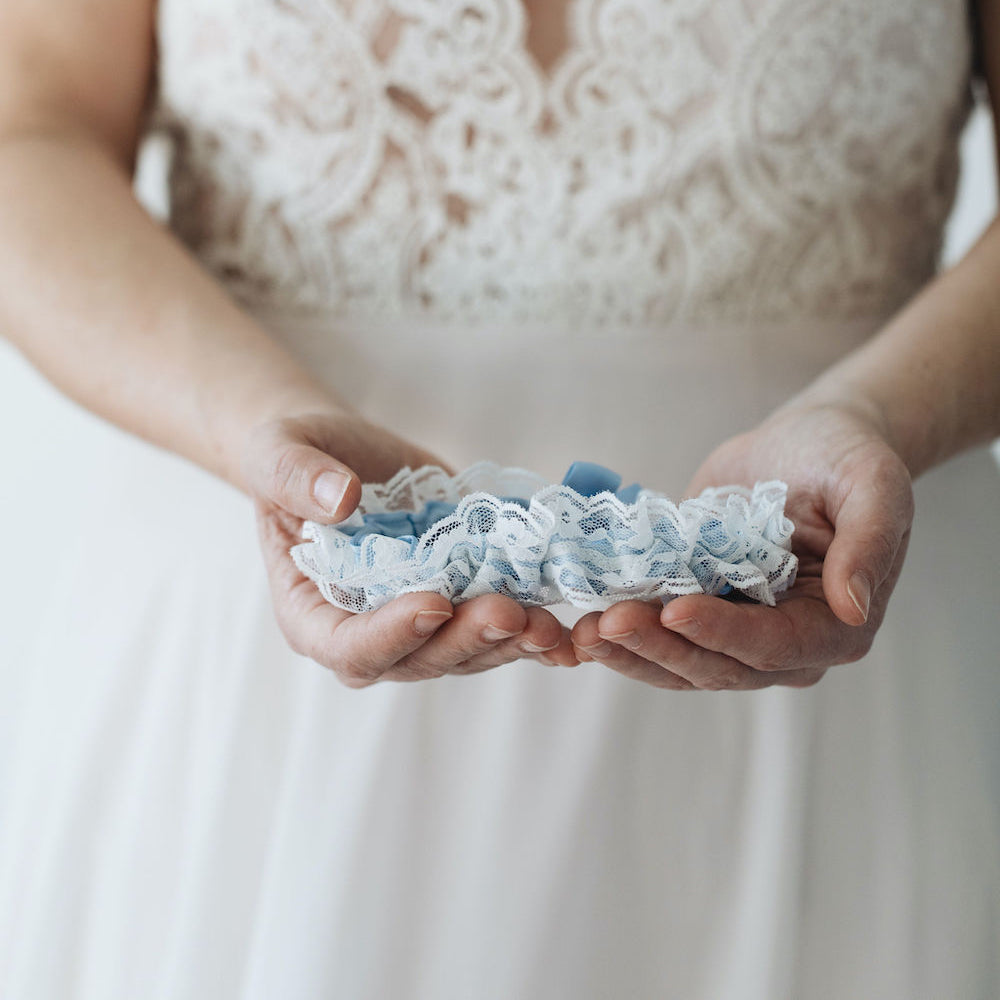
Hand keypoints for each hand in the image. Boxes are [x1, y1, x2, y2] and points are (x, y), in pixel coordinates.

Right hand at [242, 411, 577, 686]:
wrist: (343, 457)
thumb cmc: (295, 459)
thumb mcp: (278, 452)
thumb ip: (295, 476)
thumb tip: (340, 498)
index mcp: (313, 615)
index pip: (349, 648)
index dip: (391, 635)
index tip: (432, 602)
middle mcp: (370, 633)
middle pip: (419, 660)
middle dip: (467, 640)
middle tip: (510, 612)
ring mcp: (420, 622)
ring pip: (468, 653)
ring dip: (510, 642)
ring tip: (550, 623)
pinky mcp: (461, 601)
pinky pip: (497, 628)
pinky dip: (533, 629)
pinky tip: (569, 624)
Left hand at [570, 402, 913, 689]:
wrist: (805, 440)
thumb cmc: (846, 457)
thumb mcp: (873, 486)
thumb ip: (868, 546)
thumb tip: (854, 609)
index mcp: (834, 625)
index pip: (772, 645)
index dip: (722, 633)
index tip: (675, 611)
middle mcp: (783, 642)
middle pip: (716, 665)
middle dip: (659, 647)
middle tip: (608, 624)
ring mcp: (736, 629)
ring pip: (680, 660)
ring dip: (631, 650)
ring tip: (585, 631)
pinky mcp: (701, 607)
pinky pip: (660, 632)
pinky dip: (625, 632)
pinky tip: (585, 621)